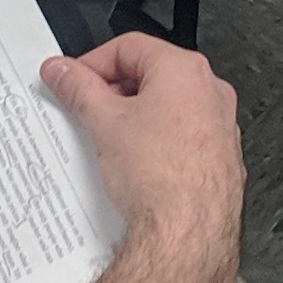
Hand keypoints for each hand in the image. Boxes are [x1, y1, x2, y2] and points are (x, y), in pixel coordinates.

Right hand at [41, 33, 244, 282]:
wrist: (188, 234)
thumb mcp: (104, 123)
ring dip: (134, 118)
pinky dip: (156, 143)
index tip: (69, 81)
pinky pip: (181, 138)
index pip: (129, 48)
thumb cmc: (160, 177)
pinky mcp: (219, 160)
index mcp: (186, 71)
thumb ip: (78, 89)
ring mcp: (220, 128)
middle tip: (84, 110)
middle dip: (112, 91)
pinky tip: (135, 165)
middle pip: (149, 75)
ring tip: (107, 141)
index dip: (92, 63)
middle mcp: (210, 94)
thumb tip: (62, 71)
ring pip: (167, 108)